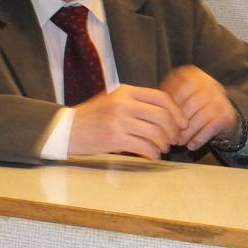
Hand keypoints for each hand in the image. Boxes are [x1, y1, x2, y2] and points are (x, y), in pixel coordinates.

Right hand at [69, 84, 187, 158]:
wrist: (65, 129)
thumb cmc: (92, 117)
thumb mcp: (114, 101)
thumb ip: (136, 104)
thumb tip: (166, 115)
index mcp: (126, 91)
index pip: (161, 97)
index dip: (176, 111)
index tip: (182, 123)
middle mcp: (124, 103)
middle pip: (162, 115)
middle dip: (173, 130)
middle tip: (174, 139)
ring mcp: (119, 121)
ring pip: (155, 132)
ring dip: (163, 143)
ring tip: (163, 148)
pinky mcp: (114, 138)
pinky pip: (143, 146)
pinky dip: (153, 153)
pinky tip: (153, 156)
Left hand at [160, 65, 238, 150]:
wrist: (224, 115)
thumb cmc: (195, 106)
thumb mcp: (181, 97)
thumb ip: (168, 99)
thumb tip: (153, 112)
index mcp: (194, 76)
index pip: (179, 89)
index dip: (170, 107)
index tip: (162, 121)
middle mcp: (210, 84)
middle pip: (189, 105)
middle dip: (177, 124)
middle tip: (169, 136)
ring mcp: (220, 100)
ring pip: (199, 118)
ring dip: (186, 134)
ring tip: (178, 142)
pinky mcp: (226, 116)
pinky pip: (209, 129)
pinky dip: (198, 139)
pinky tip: (191, 146)